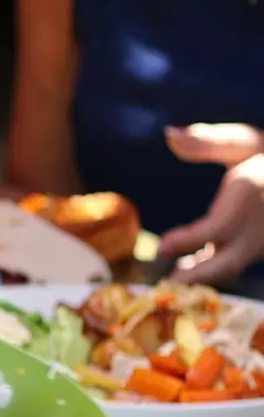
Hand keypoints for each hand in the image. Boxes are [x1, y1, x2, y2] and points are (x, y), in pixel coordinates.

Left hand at [160, 123, 263, 284]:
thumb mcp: (243, 142)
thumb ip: (206, 142)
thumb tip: (168, 133)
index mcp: (249, 193)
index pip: (216, 228)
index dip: (187, 241)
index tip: (161, 247)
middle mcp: (258, 224)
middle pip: (228, 262)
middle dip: (197, 277)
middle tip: (167, 283)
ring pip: (233, 264)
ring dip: (203, 273)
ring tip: (176, 275)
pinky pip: (239, 260)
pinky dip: (216, 266)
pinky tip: (193, 265)